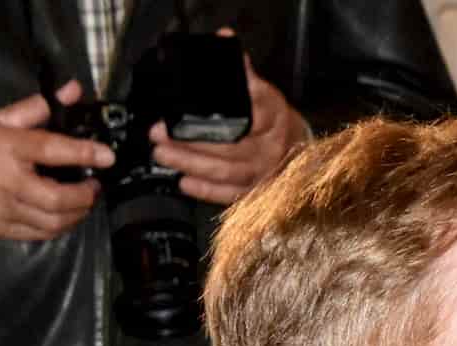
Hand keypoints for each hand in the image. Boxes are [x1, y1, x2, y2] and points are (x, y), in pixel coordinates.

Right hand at [0, 83, 109, 240]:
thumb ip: (34, 108)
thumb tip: (71, 92)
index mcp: (3, 147)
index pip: (51, 149)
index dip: (85, 153)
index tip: (107, 156)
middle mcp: (4, 181)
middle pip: (58, 198)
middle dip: (85, 195)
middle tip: (94, 185)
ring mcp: (2, 208)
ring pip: (53, 222)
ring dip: (77, 213)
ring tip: (83, 200)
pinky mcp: (0, 228)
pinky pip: (40, 234)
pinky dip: (60, 226)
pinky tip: (64, 215)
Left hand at [150, 36, 307, 204]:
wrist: (296, 148)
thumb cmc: (271, 118)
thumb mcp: (259, 90)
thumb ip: (240, 70)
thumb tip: (224, 39)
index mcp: (273, 115)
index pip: (250, 114)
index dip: (220, 114)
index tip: (186, 110)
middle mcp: (272, 145)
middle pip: (232, 147)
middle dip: (191, 142)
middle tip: (160, 135)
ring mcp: (265, 171)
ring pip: (228, 172)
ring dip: (192, 165)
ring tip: (164, 155)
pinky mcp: (257, 191)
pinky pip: (231, 194)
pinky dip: (207, 190)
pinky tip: (184, 182)